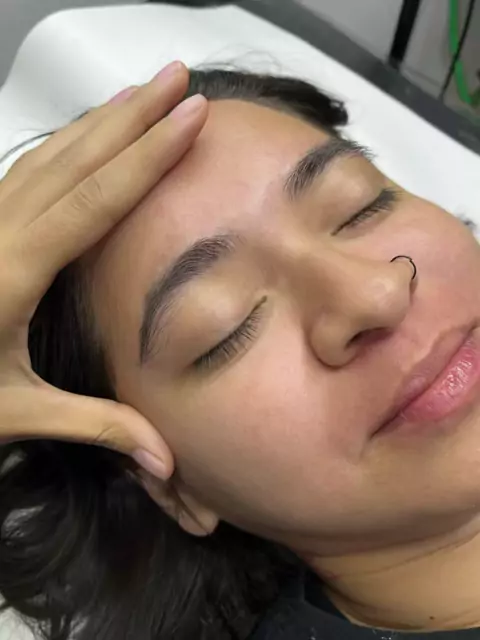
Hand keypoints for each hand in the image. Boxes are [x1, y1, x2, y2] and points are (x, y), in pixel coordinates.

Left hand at [0, 62, 206, 479]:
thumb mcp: (18, 412)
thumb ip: (97, 426)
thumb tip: (165, 462)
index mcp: (12, 270)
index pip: (96, 198)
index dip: (148, 157)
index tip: (190, 118)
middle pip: (77, 157)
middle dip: (134, 113)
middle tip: (179, 79)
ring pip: (51, 152)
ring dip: (103, 120)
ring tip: (145, 92)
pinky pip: (30, 166)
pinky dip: (69, 143)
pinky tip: (90, 135)